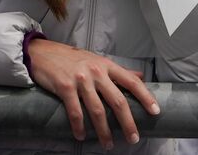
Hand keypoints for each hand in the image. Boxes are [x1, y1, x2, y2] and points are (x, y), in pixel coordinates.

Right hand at [27, 38, 159, 147]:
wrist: (43, 52)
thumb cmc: (72, 58)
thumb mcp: (97, 60)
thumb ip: (117, 71)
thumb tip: (139, 75)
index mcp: (106, 65)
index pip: (131, 81)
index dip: (145, 96)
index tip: (155, 111)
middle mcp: (96, 72)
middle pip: (117, 100)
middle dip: (127, 122)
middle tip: (133, 138)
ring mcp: (81, 80)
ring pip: (97, 111)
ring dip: (104, 131)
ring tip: (108, 144)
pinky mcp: (65, 87)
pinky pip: (76, 112)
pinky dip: (79, 127)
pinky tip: (82, 136)